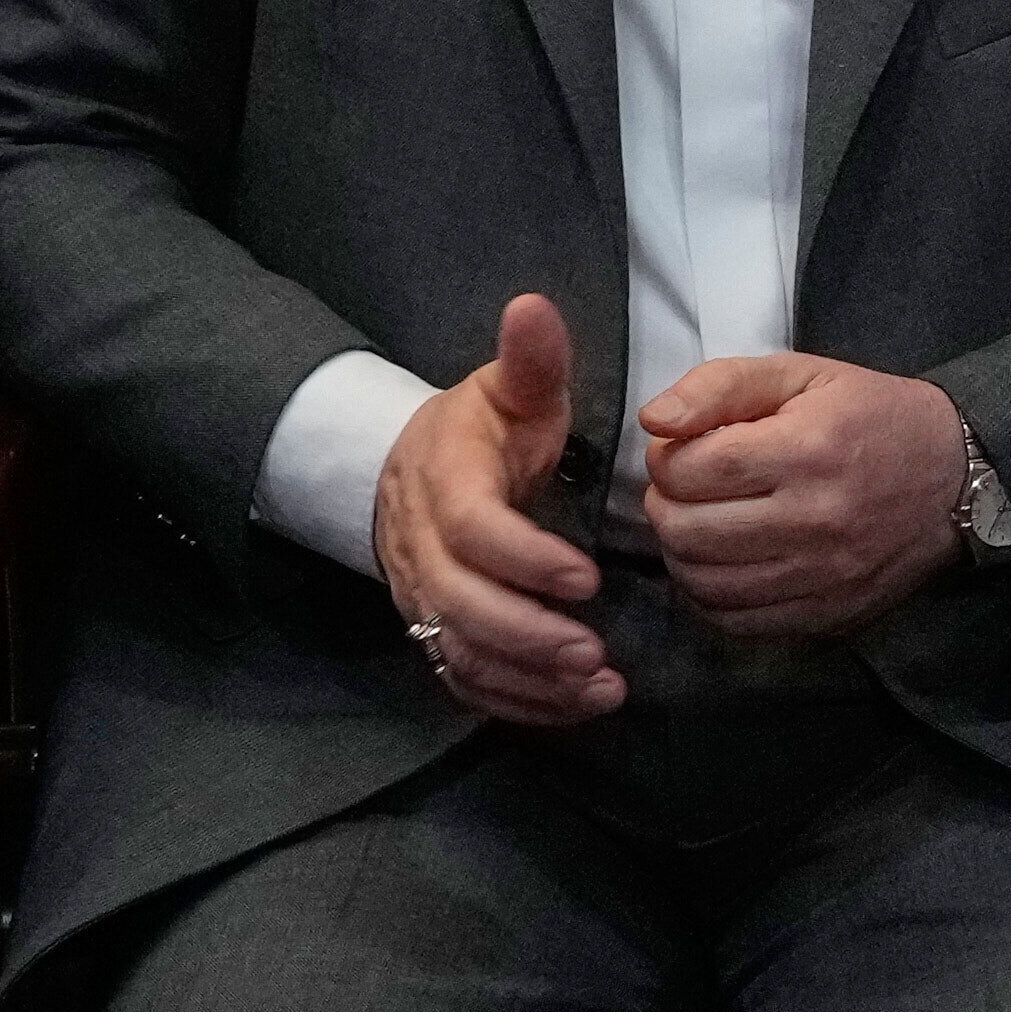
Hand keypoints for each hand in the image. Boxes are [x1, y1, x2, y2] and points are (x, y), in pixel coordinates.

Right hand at [381, 290, 621, 722]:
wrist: (409, 470)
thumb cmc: (479, 431)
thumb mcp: (507, 389)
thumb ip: (529, 360)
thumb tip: (533, 306)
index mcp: (443, 481)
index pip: (471, 530)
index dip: (525, 560)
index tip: (587, 578)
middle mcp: (422, 548)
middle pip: (460, 605)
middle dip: (529, 636)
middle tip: (596, 654)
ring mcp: (423, 598)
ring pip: (461, 652)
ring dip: (529, 680)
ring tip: (601, 687)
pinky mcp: (437, 633)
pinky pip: (465, 680)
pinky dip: (518, 701)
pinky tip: (576, 705)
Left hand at [642, 348, 972, 642]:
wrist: (954, 478)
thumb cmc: (870, 417)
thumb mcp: (800, 375)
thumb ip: (720, 386)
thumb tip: (654, 421)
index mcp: (805, 451)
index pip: (690, 469)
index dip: (667, 457)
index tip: (683, 449)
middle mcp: (813, 521)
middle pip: (686, 530)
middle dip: (665, 504)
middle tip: (683, 488)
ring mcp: (821, 577)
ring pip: (703, 581)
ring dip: (681, 551)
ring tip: (700, 523)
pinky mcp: (827, 614)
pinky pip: (737, 622)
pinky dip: (710, 596)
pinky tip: (721, 565)